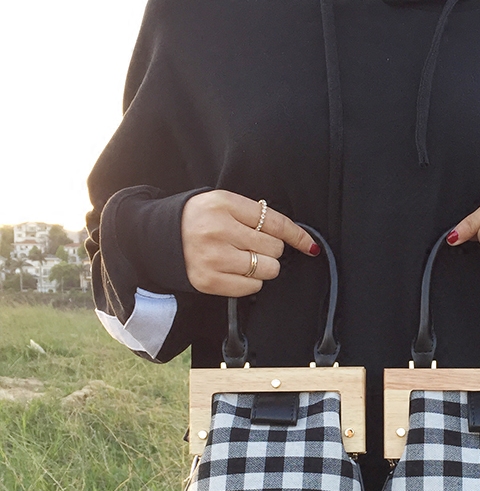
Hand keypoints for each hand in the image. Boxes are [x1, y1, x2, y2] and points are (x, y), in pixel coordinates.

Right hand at [181, 190, 318, 295]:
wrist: (159, 237)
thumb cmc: (199, 219)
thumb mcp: (222, 204)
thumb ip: (255, 215)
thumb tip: (296, 237)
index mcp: (223, 204)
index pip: (274, 222)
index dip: (297, 236)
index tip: (310, 246)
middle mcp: (218, 230)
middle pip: (274, 248)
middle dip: (270, 249)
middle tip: (251, 245)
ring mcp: (212, 257)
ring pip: (267, 269)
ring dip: (263, 266)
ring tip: (242, 258)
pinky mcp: (208, 280)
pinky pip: (252, 286)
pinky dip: (250, 281)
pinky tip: (234, 271)